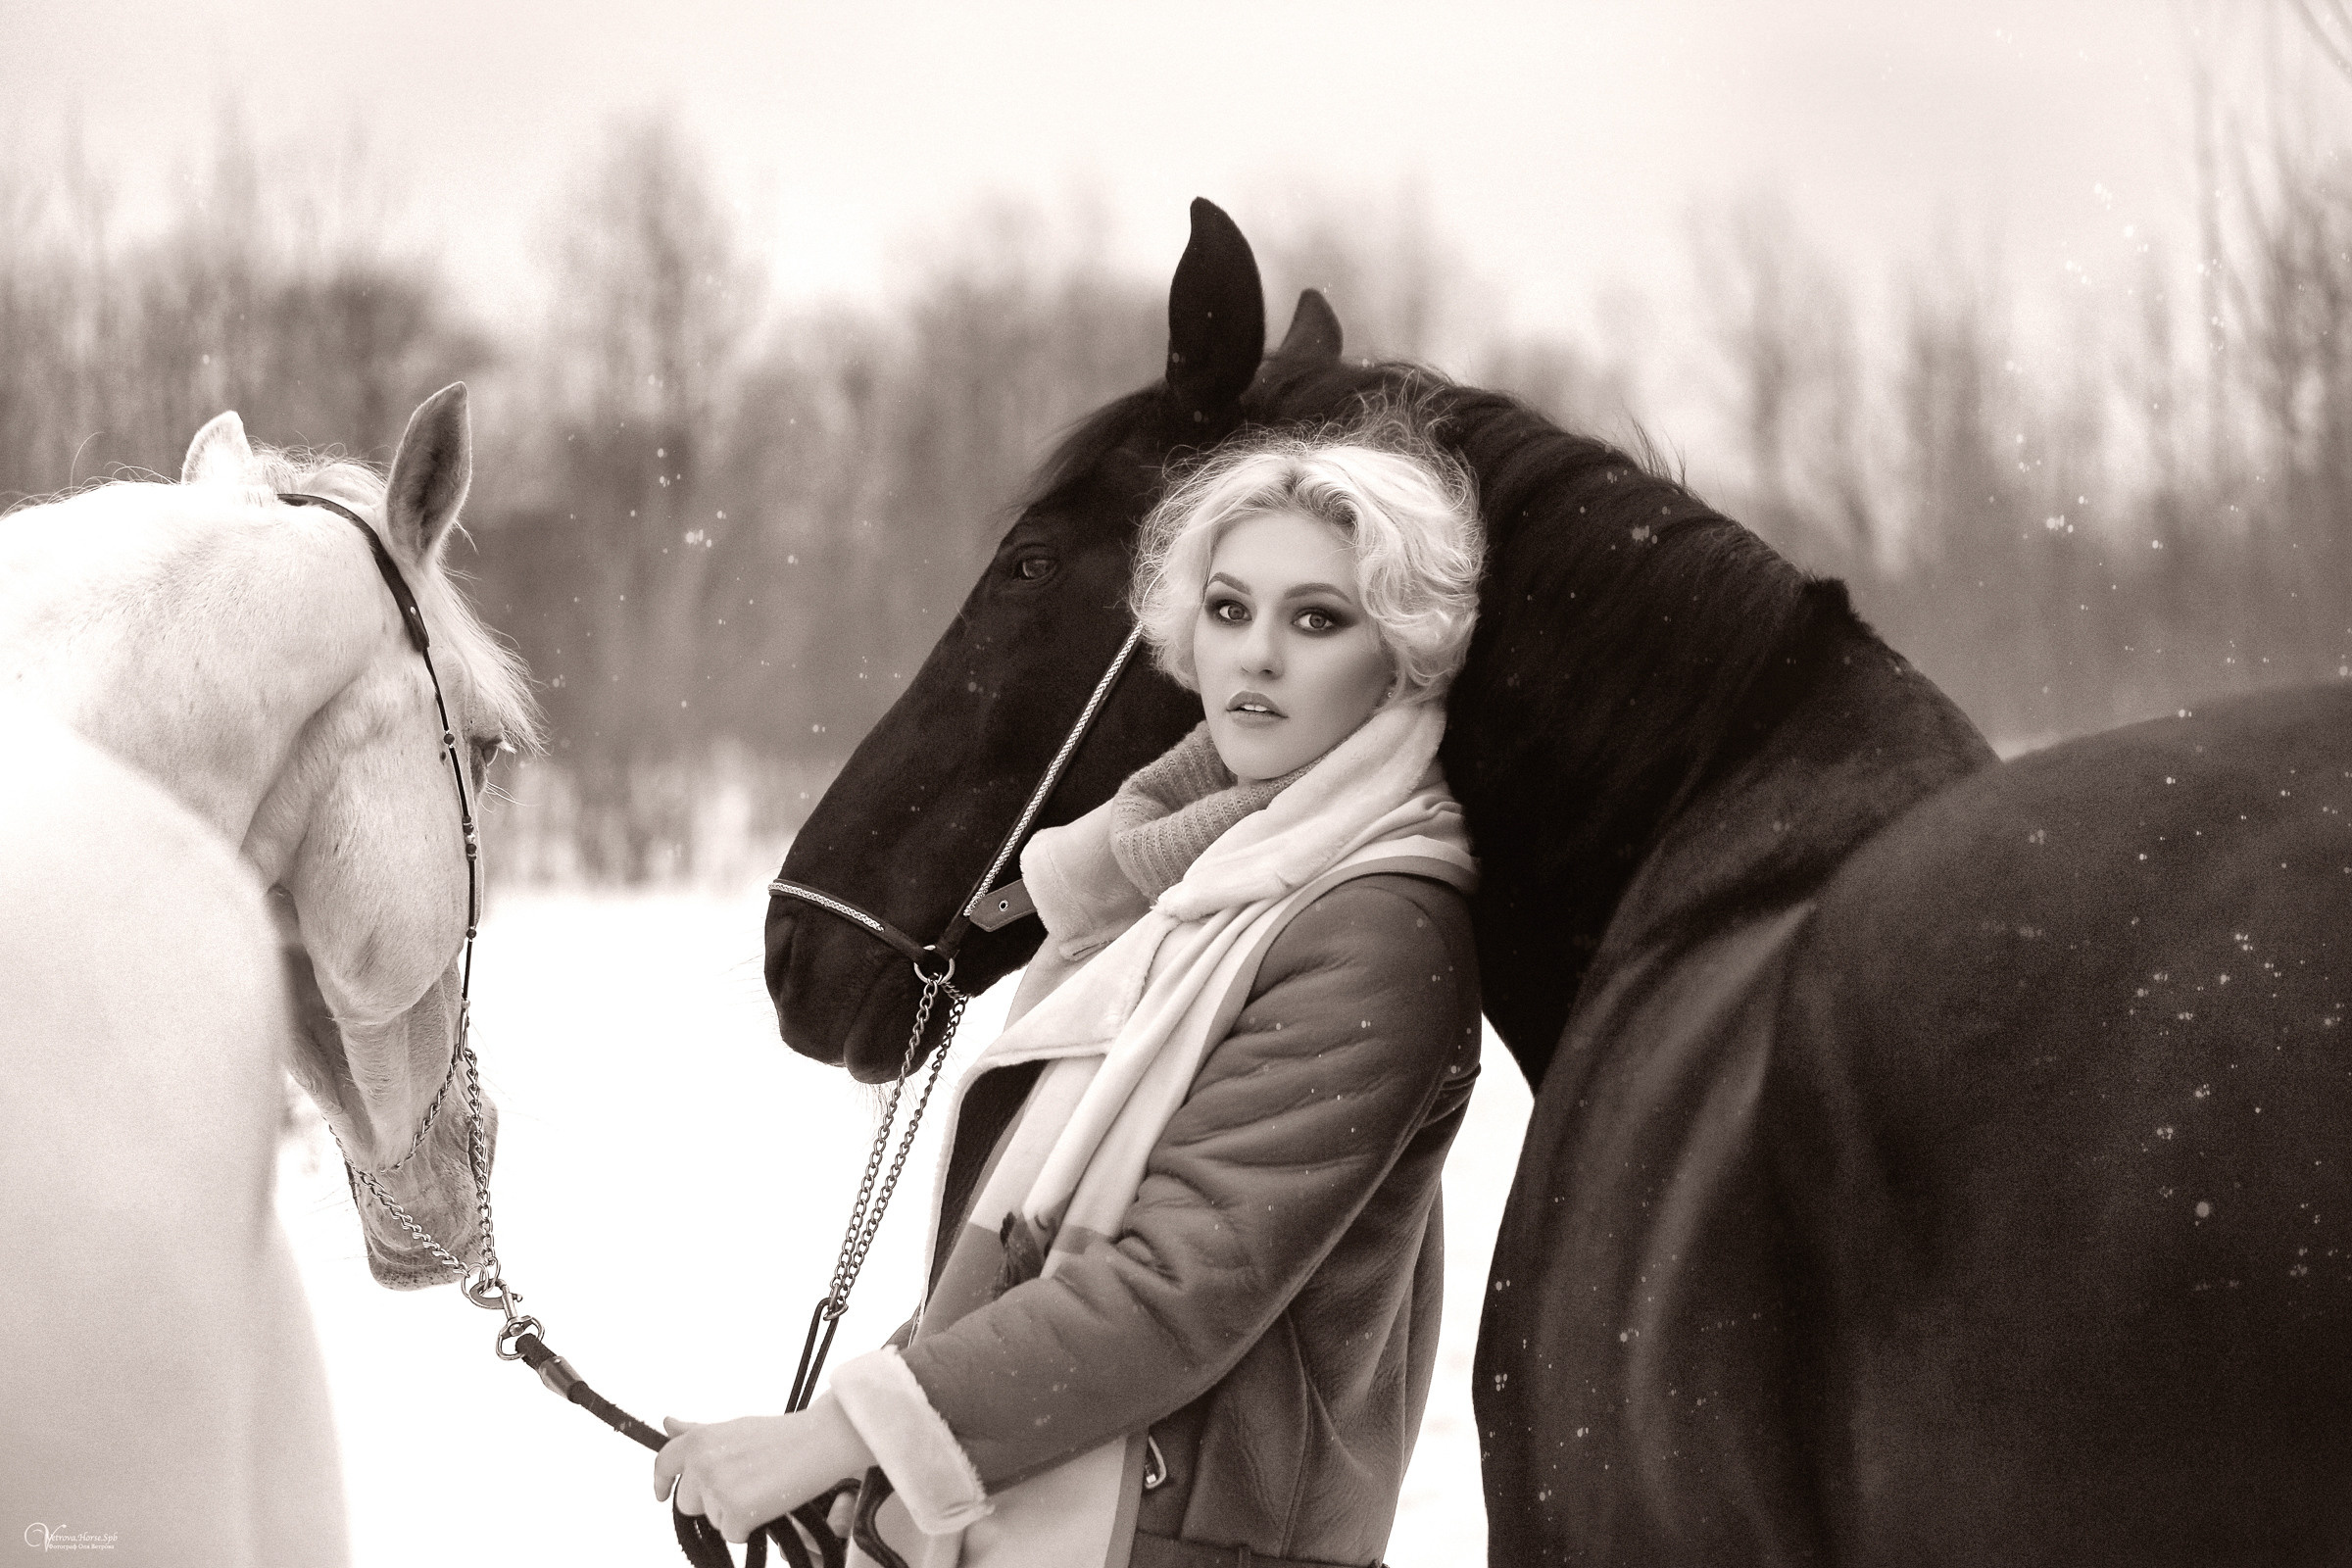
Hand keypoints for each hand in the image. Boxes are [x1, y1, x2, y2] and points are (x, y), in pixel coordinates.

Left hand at [652, 1394, 875, 1543]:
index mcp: (699, 1439)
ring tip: (760, 1488)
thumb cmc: (781, 1436)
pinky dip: (750, 1527)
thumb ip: (697, 1433)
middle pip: (686, 1502)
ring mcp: (716, 1488)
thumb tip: (667, 1424)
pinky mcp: (735, 1511)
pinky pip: (731, 1534)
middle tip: (744, 1484)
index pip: (663, 1464)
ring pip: (711, 1519)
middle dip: (710, 1501)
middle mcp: (701, 1462)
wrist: (819, 1442)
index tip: (662, 1494)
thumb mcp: (733, 1429)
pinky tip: (768, 1502)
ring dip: (732, 1513)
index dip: (660, 1483)